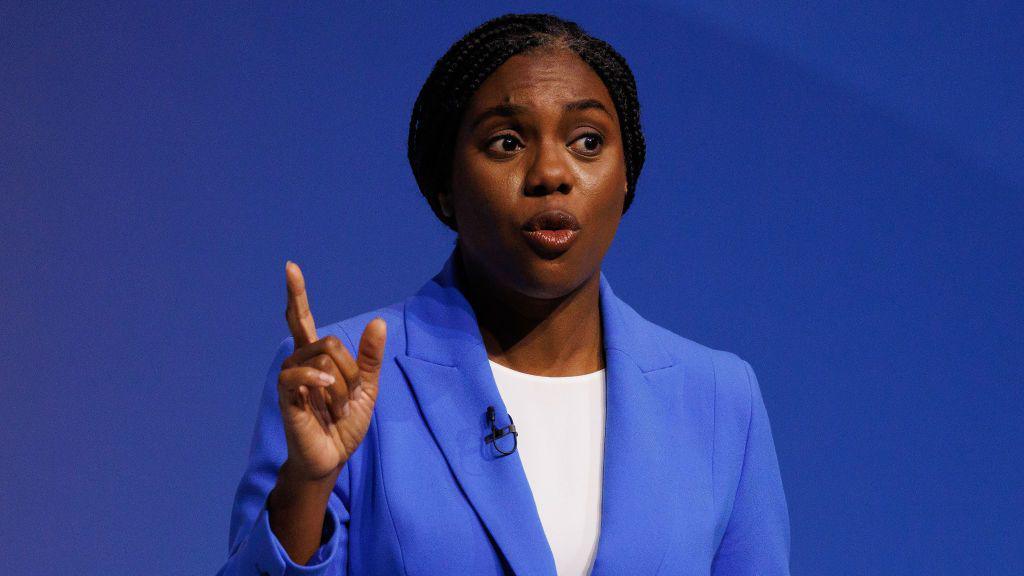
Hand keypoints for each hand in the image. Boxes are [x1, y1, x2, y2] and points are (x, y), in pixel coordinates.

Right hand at [277, 260, 386, 481]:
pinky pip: (297, 373)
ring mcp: (291, 379)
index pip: (302, 318)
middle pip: (328, 341)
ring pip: (321, 357)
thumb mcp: (367, 388)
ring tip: (340, 408)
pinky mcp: (286, 397)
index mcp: (316, 357)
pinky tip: (327, 391)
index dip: (297, 294)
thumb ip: (370, 357)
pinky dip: (317, 378)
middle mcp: (299, 362)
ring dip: (342, 384)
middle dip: (351, 369)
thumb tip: (378, 322)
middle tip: (351, 396)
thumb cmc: (345, 424)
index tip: (290, 267)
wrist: (333, 457)